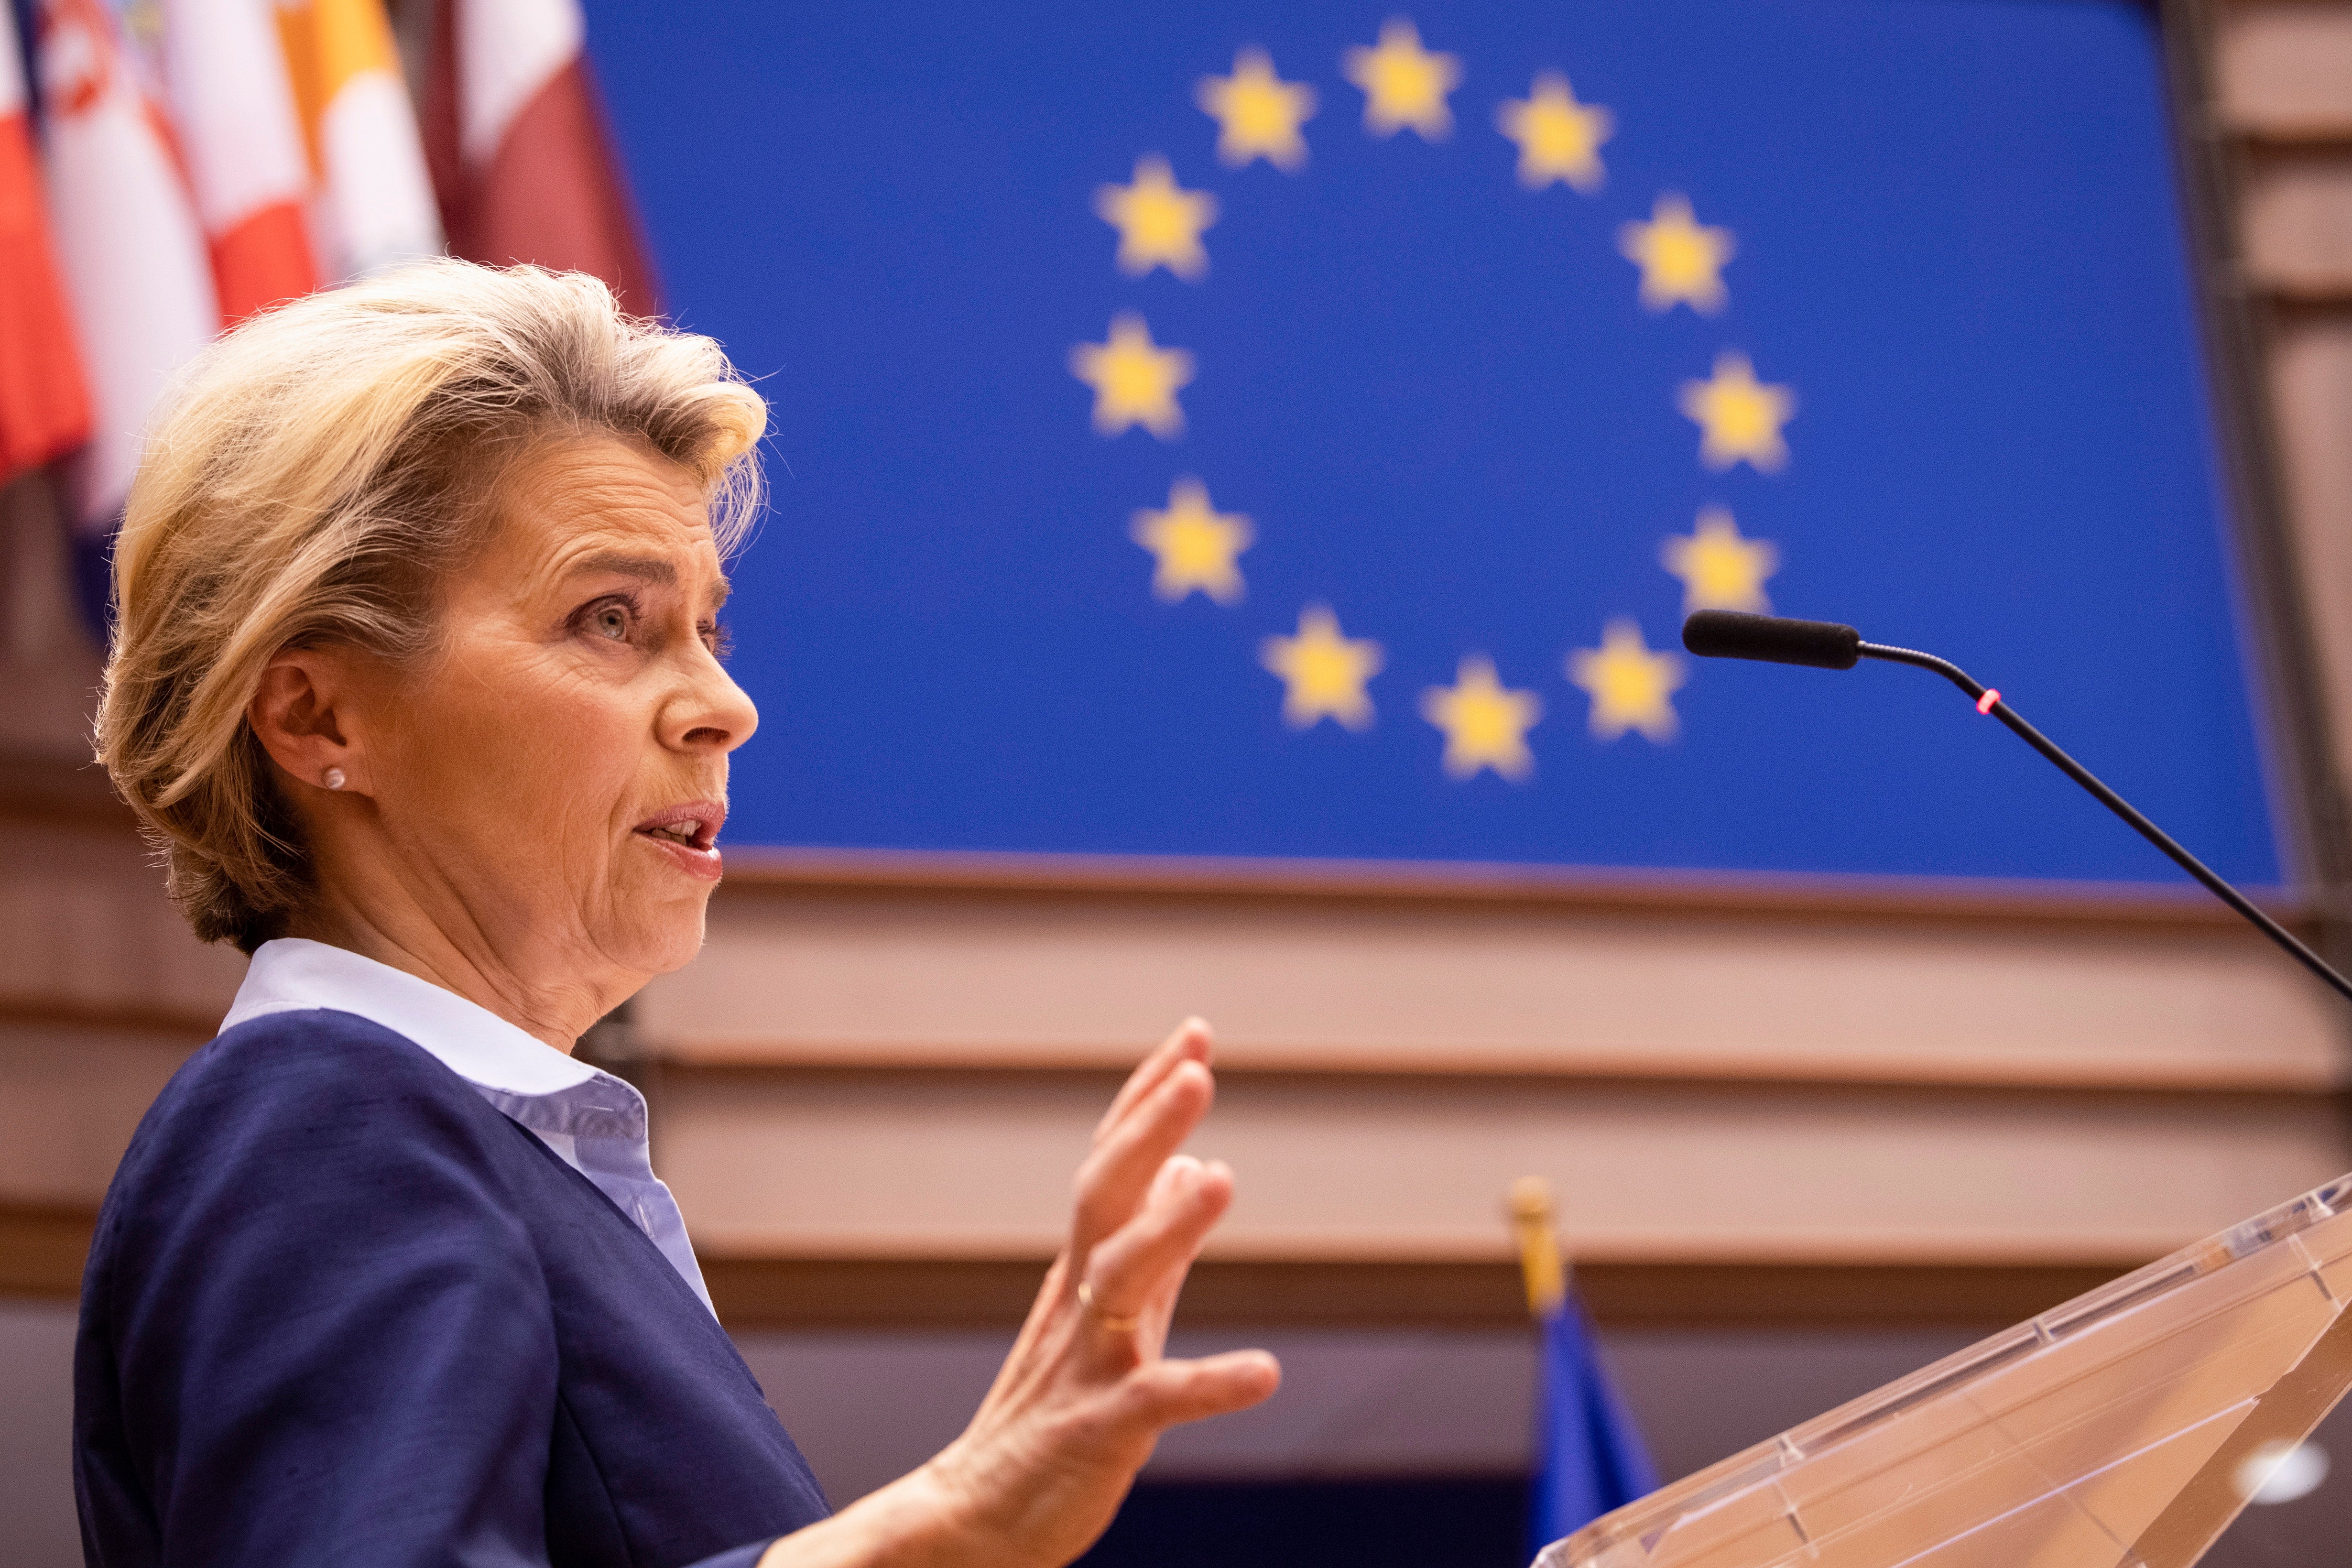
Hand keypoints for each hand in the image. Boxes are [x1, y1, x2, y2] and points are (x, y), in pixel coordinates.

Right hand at [762, 1020, 1279, 1567]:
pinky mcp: (1097, 1432)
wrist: (979, 1520)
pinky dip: (1209, 1383)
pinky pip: (1155, 1401)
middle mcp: (1078, 1303)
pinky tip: (1266, 1372)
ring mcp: (1084, 1365)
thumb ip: (1161, 1247)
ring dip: (1168, 1228)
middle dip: (1147, 1129)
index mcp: (1083, 1271)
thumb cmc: (1050, 1415)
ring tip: (1223, 1179)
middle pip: (1104, 1197)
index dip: (1149, 1098)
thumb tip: (1197, 1164)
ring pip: (1121, 1281)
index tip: (1195, 1033)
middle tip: (1198, 1068)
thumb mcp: (1108, 1316)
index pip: (1113, 1163)